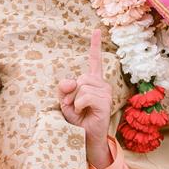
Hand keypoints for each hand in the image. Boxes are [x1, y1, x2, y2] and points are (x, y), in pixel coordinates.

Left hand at [58, 28, 114, 168]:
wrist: (85, 138)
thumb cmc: (77, 120)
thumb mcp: (65, 102)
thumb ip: (64, 88)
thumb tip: (71, 81)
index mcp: (93, 82)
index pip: (94, 60)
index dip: (95, 45)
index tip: (97, 30)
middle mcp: (102, 84)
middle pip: (79, 78)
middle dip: (71, 93)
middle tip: (73, 106)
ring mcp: (105, 92)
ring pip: (81, 86)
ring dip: (75, 101)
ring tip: (80, 110)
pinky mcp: (105, 102)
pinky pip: (85, 96)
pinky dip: (79, 105)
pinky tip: (84, 112)